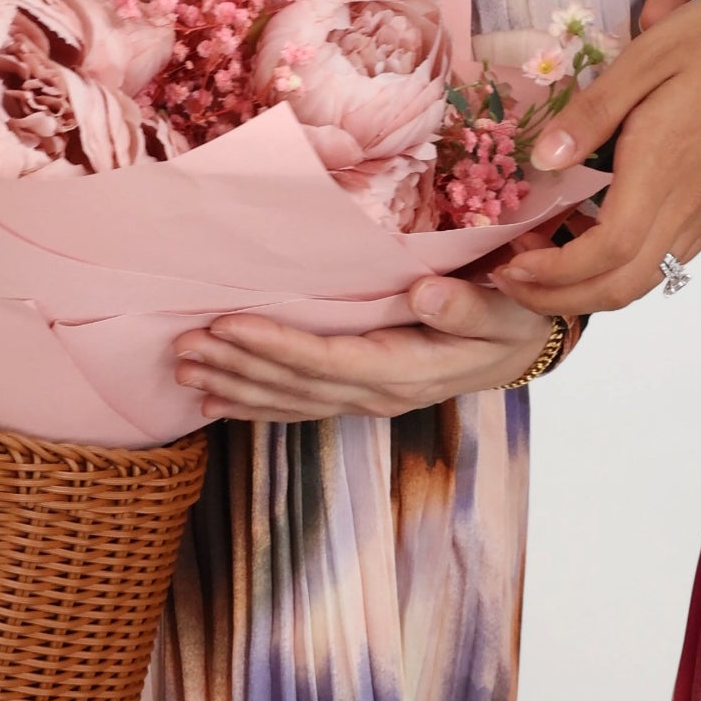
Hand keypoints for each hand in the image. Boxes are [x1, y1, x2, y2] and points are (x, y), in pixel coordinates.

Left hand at [174, 279, 557, 422]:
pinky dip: (254, 404)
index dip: (275, 346)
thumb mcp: (504, 309)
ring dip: (234, 386)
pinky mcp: (356, 396)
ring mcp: (365, 400)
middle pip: (295, 385)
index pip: (327, 362)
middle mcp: (377, 394)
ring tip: (183, 370)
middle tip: (182, 347)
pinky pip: (297, 405)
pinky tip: (216, 399)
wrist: (518, 349)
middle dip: (236, 367)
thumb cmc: (510, 319)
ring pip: (288, 400)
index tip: (228, 325)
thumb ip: (466, 305)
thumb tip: (425, 295)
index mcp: (406, 371)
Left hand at [492, 0, 700, 315]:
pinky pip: (663, 263)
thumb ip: (591, 112)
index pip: (603, 252)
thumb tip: (543, 160)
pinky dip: (616, 271)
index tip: (511, 264)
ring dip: (585, 289)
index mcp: (660, 173)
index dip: (552, 272)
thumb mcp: (646, 59)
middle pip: (618, 287)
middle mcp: (684, 209)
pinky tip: (588, 242)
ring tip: (539, 265)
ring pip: (642, 283)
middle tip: (509, 280)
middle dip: (557, 298)